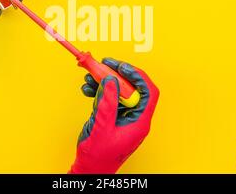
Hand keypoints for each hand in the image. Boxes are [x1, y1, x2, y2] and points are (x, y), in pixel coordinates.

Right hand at [70, 58, 159, 173]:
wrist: (90, 170)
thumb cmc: (99, 156)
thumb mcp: (102, 127)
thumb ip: (107, 102)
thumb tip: (111, 80)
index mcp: (139, 122)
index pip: (148, 92)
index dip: (137, 76)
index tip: (121, 66)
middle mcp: (135, 118)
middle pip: (132, 89)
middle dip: (117, 75)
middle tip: (103, 65)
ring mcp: (125, 118)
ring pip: (119, 92)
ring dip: (105, 82)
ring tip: (89, 76)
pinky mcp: (114, 118)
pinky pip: (110, 99)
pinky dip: (99, 92)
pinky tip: (87, 89)